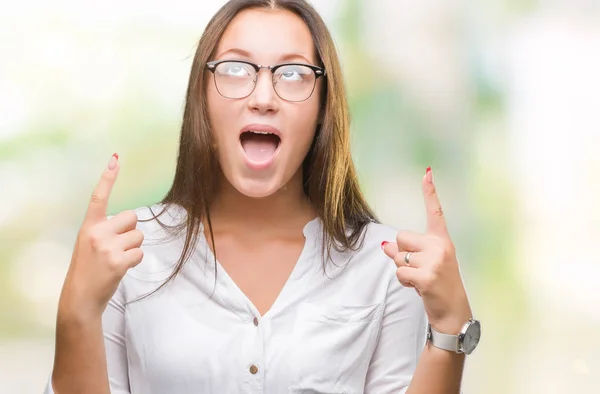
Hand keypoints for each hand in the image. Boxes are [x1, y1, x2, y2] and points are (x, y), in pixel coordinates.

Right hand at [58, 154, 143, 319]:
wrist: (80, 297)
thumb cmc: (87, 269)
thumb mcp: (88, 244)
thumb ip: (104, 230)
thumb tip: (131, 220)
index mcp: (88, 226)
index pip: (99, 197)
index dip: (108, 178)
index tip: (115, 159)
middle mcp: (97, 233)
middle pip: (132, 217)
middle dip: (131, 230)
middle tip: (118, 246)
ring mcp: (108, 247)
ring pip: (139, 236)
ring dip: (133, 247)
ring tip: (117, 259)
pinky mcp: (119, 261)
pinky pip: (140, 253)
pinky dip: (135, 261)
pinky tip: (121, 268)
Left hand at [382, 167, 471, 333]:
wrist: (453, 311)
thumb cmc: (438, 285)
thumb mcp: (425, 264)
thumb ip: (406, 252)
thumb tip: (384, 246)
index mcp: (442, 240)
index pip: (435, 212)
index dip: (429, 192)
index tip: (426, 173)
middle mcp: (440, 246)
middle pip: (401, 237)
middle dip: (402, 254)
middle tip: (419, 269)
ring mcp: (435, 261)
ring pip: (398, 257)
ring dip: (403, 270)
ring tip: (420, 279)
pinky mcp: (427, 275)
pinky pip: (400, 272)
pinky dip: (404, 281)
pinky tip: (418, 287)